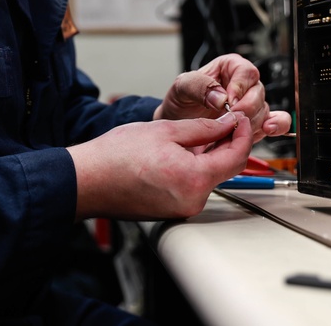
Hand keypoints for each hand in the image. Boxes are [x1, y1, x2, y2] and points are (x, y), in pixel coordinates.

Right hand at [68, 112, 251, 220]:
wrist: (87, 180)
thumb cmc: (115, 156)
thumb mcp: (165, 130)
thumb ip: (203, 128)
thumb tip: (228, 124)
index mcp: (194, 179)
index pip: (237, 156)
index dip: (243, 134)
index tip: (241, 119)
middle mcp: (192, 200)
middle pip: (226, 170)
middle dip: (228, 144)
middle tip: (224, 122)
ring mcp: (182, 209)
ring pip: (208, 178)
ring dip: (209, 157)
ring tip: (195, 135)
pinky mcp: (172, 212)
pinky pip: (193, 188)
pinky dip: (194, 170)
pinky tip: (180, 154)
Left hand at [153, 54, 290, 142]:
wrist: (180, 125)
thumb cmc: (181, 101)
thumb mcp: (181, 87)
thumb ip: (198, 86)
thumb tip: (221, 97)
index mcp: (229, 67)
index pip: (246, 71)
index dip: (240, 87)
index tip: (229, 101)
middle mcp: (244, 84)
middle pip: (258, 92)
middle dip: (245, 108)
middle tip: (230, 119)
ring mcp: (251, 104)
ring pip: (264, 109)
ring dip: (251, 122)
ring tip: (233, 129)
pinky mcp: (255, 122)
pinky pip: (276, 121)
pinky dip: (276, 126)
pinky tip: (267, 130)